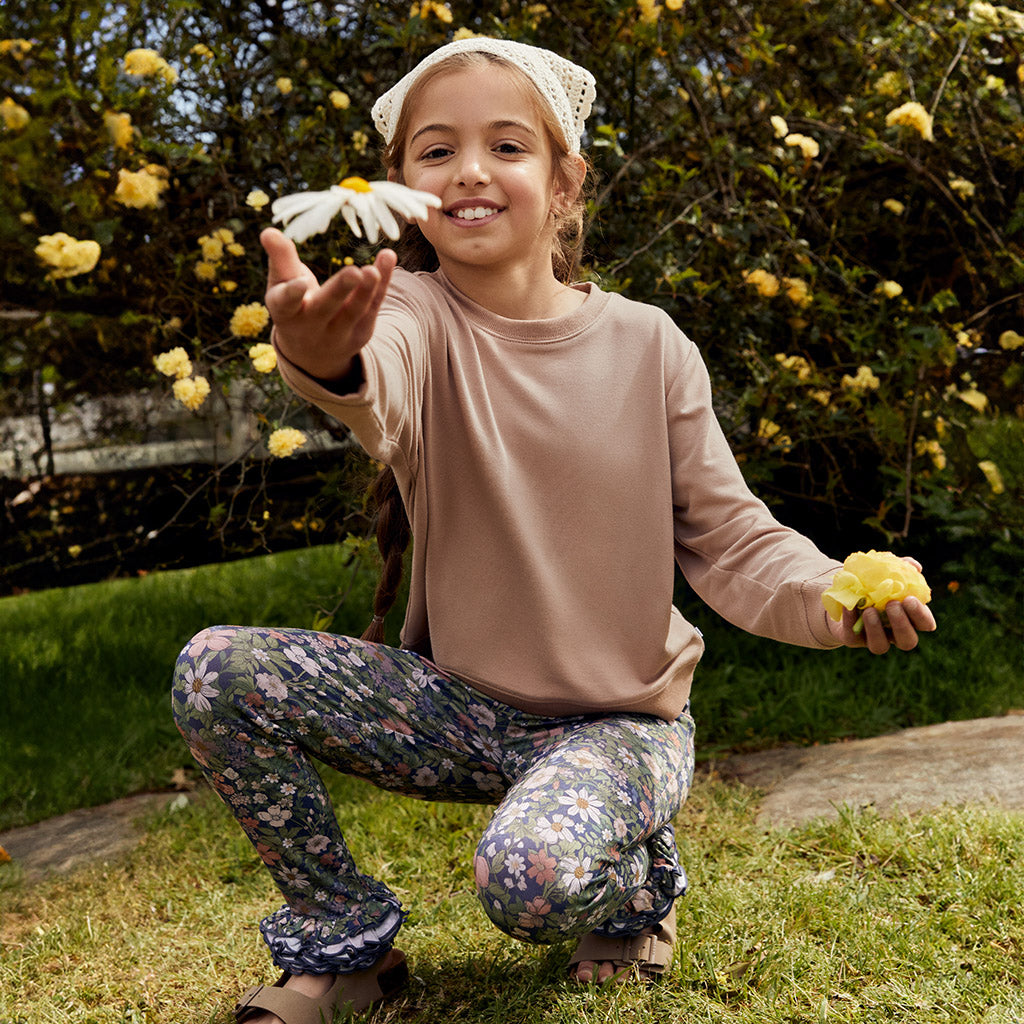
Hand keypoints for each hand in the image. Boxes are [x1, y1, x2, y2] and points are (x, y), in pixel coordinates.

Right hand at [260, 227, 396, 381]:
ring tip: (373, 270)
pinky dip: (382, 283)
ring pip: (355, 310)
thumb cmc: (293, 305)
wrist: (312, 353)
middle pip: (326, 307)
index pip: (286, 304)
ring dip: (366, 290)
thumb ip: (280, 258)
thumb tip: (268, 231)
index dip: (292, 294)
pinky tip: (387, 257)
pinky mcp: (361, 332)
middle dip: (340, 291)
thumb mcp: (281, 284)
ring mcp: (339, 333)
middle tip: (354, 272)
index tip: (300, 283)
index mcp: (286, 312)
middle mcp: (311, 326)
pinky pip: (374, 305)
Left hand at [826, 555, 937, 653]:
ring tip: (869, 610)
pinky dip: (851, 621)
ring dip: (876, 629)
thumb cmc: (875, 583)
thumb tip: (914, 566)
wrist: (845, 594)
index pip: (925, 624)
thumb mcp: (887, 572)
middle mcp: (895, 634)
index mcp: (910, 618)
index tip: (909, 599)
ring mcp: (874, 639)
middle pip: (907, 641)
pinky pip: (853, 638)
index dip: (921, 615)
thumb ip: (902, 567)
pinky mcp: (854, 640)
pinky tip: (849, 607)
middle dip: (901, 624)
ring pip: (880, 646)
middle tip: (892, 604)